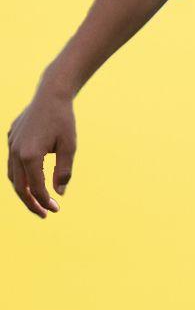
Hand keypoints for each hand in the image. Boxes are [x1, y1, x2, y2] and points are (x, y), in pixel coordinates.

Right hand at [6, 87, 76, 217]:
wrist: (50, 95)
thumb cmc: (64, 121)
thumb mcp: (69, 147)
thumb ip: (64, 171)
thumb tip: (59, 193)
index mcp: (30, 156)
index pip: (35, 187)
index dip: (45, 201)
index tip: (55, 209)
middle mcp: (15, 152)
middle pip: (19, 186)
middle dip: (31, 202)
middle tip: (44, 214)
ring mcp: (10, 144)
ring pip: (12, 175)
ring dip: (23, 190)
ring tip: (38, 200)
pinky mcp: (11, 138)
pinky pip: (12, 162)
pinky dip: (20, 175)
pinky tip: (31, 179)